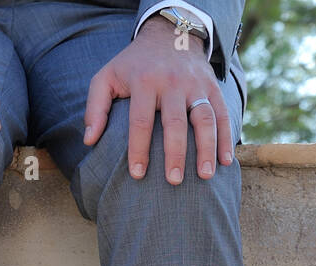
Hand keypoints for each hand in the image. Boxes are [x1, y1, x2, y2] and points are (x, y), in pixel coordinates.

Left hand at [84, 18, 232, 184]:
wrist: (169, 35)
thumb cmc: (132, 65)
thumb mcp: (105, 77)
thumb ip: (94, 107)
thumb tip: (89, 140)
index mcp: (144, 82)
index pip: (141, 120)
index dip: (139, 149)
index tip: (137, 174)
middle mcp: (173, 82)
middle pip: (175, 122)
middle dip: (175, 154)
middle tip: (173, 181)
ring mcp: (196, 84)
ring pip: (205, 118)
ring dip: (207, 148)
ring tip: (205, 176)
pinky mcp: (212, 87)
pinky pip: (222, 113)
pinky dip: (226, 137)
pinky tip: (225, 161)